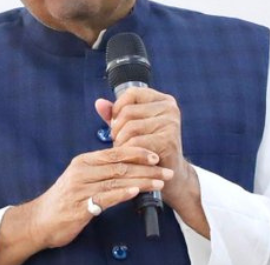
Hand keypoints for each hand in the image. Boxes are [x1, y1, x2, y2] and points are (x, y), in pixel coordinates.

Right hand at [26, 146, 172, 249]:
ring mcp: (80, 189)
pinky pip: (105, 197)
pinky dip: (122, 193)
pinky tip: (136, 192)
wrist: (39, 220)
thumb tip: (127, 165)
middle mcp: (82, 171)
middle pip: (120, 165)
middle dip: (147, 167)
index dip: (138, 152)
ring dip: (141, 180)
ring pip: (117, 180)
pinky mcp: (79, 207)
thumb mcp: (81, 178)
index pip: (115, 152)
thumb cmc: (64, 200)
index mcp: (84, 161)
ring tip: (159, 182)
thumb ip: (102, 170)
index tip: (156, 155)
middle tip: (166, 170)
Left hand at [94, 88, 193, 210]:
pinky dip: (127, 152)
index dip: (117, 107)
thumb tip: (99, 103)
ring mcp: (171, 123)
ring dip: (120, 142)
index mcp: (163, 100)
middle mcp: (170, 108)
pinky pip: (136, 143)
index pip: (132, 93)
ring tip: (124, 151)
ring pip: (130, 127)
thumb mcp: (131, 128)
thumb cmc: (147, 149)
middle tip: (118, 142)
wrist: (166, 176)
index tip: (115, 123)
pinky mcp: (168, 141)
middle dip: (117, 129)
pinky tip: (130, 159)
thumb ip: (116, 114)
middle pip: (128, 111)